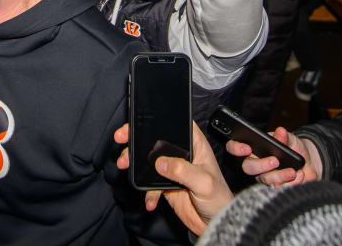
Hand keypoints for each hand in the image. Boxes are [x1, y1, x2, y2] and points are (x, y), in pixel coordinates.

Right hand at [114, 122, 231, 235]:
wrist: (214, 223)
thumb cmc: (218, 198)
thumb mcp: (204, 181)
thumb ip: (183, 170)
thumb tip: (161, 162)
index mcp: (195, 144)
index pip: (174, 124)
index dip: (157, 119)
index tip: (139, 121)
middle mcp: (181, 153)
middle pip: (155, 139)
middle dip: (136, 138)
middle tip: (122, 139)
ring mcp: (172, 169)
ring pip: (147, 160)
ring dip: (134, 163)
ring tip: (125, 166)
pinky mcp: (165, 184)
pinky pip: (149, 183)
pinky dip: (146, 192)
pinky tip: (150, 201)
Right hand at [228, 126, 322, 186]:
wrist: (309, 160)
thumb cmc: (293, 146)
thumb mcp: (290, 138)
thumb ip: (284, 136)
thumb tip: (280, 132)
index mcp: (253, 148)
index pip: (235, 148)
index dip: (236, 148)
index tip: (247, 148)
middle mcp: (255, 163)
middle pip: (248, 168)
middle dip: (261, 165)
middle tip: (275, 161)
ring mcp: (265, 176)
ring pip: (264, 180)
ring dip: (279, 175)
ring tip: (293, 171)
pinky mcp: (276, 187)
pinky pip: (280, 188)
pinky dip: (292, 182)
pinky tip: (300, 174)